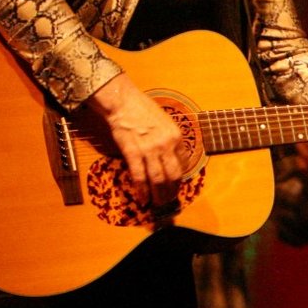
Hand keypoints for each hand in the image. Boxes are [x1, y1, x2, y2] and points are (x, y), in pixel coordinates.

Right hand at [90, 73, 187, 209]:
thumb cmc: (144, 110)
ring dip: (158, 195)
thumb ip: (171, 140)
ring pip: (158, 179)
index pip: (183, 163)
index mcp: (176, 136)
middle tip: (168, 201)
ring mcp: (149, 149)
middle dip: (171, 191)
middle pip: (173, 175)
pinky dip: (141, 190)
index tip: (175, 185)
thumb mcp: (166, 122)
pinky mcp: (133, 152)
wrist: (124, 103)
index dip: (180, 178)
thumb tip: (174, 157)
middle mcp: (166, 144)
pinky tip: (142, 199)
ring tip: (157, 204)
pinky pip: (139, 176)